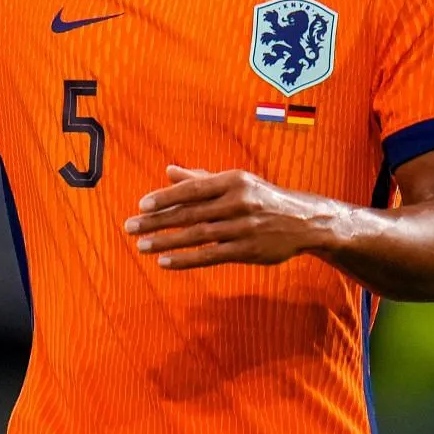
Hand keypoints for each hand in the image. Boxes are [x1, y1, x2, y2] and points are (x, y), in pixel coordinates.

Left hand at [125, 165, 340, 269]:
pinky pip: (210, 256)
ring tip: (141, 245)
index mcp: (233, 181)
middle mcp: (238, 203)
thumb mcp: (237, 182)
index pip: (192, 190)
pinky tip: (165, 262)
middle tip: (130, 227)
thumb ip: (201, 178)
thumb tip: (168, 171)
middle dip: (157, 221)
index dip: (165, 198)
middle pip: (190, 213)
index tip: (141, 205)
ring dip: (166, 241)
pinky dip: (186, 259)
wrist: (304, 222)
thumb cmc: (263, 198)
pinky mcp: (247, 250)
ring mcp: (243, 228)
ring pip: (197, 236)